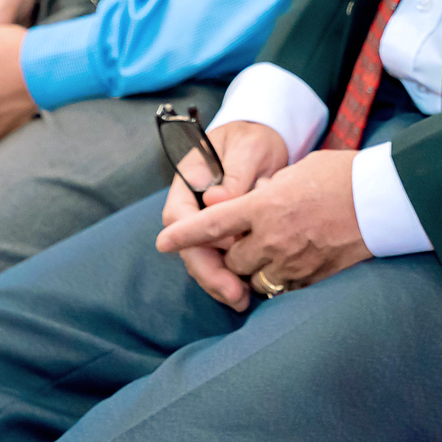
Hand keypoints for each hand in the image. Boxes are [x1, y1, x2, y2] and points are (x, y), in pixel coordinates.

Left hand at [155, 124, 360, 310]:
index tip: (162, 243)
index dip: (184, 235)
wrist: (383, 200)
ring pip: (255, 279)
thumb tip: (250, 201)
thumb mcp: (296, 172)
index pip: (212, 224)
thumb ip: (265, 190)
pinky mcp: (312, 279)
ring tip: (272, 252)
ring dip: (256, 269)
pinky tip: (294, 263)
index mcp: (264, 205)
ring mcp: (293, 262)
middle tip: (246, 240)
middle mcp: (272, 238)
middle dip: (233, 254)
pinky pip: (283, 289)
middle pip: (232, 260)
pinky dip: (281, 280)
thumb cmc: (341, 175)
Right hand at [157, 121, 291, 308]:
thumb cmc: (252, 141)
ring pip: (203, 258)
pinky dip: (232, 277)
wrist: (263, 142)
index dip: (195, 238)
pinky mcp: (222, 236)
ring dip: (220, 282)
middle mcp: (191, 207)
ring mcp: (205, 224)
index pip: (178, 216)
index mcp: (188, 181)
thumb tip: (216, 199)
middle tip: (234, 294)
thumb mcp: (248, 149)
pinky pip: (221, 260)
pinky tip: (248, 292)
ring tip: (242, 301)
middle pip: (188, 246)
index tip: (222, 250)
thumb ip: (234, 174)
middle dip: (208, 273)